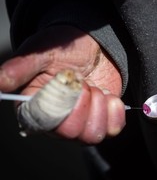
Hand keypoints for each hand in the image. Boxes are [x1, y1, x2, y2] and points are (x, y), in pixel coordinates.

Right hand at [0, 25, 124, 143]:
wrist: (92, 44)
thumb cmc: (63, 47)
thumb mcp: (42, 52)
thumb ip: (20, 68)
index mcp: (35, 106)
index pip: (45, 124)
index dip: (62, 106)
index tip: (72, 84)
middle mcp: (57, 120)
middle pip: (71, 133)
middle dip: (83, 103)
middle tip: (84, 83)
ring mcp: (81, 122)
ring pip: (92, 135)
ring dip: (99, 106)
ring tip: (96, 88)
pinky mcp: (102, 119)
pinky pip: (113, 129)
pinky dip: (115, 111)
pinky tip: (110, 95)